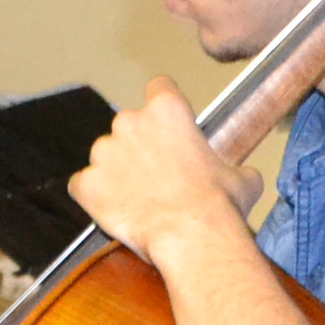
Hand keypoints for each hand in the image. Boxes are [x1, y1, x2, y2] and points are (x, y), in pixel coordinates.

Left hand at [70, 79, 259, 265]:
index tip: (165, 125)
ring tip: (137, 197)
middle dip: (139, 146)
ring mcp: (104, 152)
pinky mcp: (87, 184)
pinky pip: (83, 185)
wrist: (193, 236)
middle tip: (157, 175)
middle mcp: (130, 122)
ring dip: (116, 171)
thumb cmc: (219, 204)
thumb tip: (241, 175)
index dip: (162, 107)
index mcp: (167, 109)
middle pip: (129, 125)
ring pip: (105, 156)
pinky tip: (114, 210)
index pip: (158, 88)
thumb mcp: (241, 176)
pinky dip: (94, 196)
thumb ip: (232, 165)